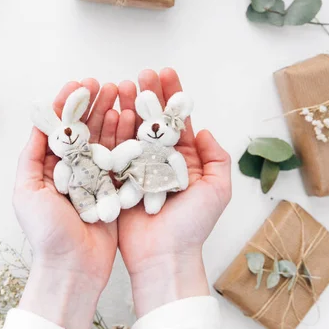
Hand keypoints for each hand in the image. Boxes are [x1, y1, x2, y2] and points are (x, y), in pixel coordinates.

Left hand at [13, 80, 119, 328]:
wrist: (74, 267)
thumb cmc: (46, 234)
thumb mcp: (27, 192)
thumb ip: (31, 157)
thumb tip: (37, 123)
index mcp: (48, 168)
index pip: (58, 128)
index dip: (68, 104)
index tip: (79, 83)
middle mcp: (71, 169)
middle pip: (83, 129)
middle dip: (94, 104)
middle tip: (106, 83)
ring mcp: (94, 178)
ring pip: (103, 139)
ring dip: (111, 115)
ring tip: (122, 94)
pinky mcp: (113, 188)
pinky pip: (119, 158)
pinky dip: (125, 137)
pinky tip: (130, 119)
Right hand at [116, 68, 231, 316]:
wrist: (164, 256)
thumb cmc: (193, 227)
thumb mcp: (217, 191)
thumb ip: (216, 159)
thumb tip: (205, 130)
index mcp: (185, 161)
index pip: (178, 121)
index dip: (172, 97)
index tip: (166, 73)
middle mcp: (161, 161)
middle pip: (154, 121)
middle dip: (148, 96)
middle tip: (141, 73)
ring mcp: (139, 170)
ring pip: (133, 132)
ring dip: (128, 107)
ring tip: (122, 85)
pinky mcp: (119, 180)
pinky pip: (116, 152)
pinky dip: (113, 132)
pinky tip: (110, 111)